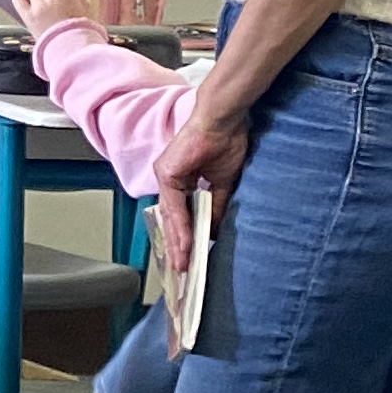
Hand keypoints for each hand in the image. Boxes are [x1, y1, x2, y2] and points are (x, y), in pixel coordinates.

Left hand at [151, 96, 250, 283]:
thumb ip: (215, 205)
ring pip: (170, 216)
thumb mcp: (222, 182)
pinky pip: (174, 206)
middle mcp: (169, 178)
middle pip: (171, 219)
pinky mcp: (167, 173)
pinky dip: (180, 227)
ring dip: (177, 243)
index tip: (189, 258)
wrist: (224, 120)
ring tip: (182, 266)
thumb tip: (213, 229)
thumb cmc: (226, 142)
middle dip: (177, 247)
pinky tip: (185, 245)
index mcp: (181, 179)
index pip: (180, 215)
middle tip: (181, 272)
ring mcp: (165, 175)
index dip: (184, 237)